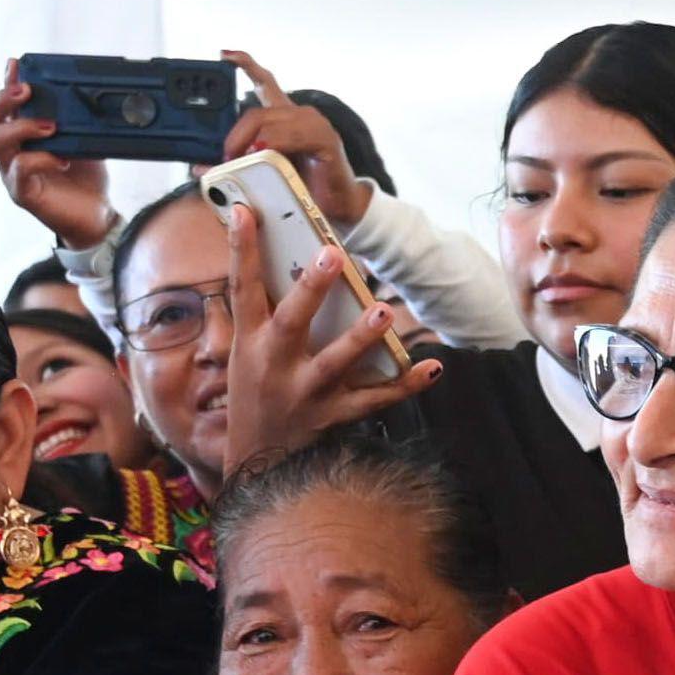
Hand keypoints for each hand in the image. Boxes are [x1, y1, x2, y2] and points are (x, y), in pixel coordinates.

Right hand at [0, 59, 118, 250]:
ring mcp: (12, 172)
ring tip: (51, 126)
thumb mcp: (82, 139)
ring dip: (22, 127)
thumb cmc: (85, 177)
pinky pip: (19, 170)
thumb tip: (78, 89)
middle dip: (2, 100)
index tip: (15, 64)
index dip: (4, 83)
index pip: (2, 105)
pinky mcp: (23, 193)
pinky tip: (62, 158)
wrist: (97, 216)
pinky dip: (41, 159)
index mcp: (20, 135)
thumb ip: (73, 117)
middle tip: (27, 90)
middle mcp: (10, 151)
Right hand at [208, 191, 434, 475]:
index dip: (241, 249)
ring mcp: (305, 393)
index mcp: (249, 343)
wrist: (257, 464)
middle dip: (312, 289)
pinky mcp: (333, 417)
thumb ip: (268, 315)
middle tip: (333, 254)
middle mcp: (274, 366)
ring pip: (336, 363)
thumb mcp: (247, 355)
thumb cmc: (256, 395)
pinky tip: (434, 367)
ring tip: (384, 312)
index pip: (242, 289)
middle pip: (292, 322)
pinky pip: (375, 400)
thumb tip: (293, 262)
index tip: (244, 211)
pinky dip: (406, 385)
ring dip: (361, 338)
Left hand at [218, 52, 375, 232]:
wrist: (336, 208)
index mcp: (284, 119)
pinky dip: (275, 142)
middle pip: (256, 112)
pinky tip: (263, 151)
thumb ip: (235, 165)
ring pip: (270, 121)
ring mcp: (314, 124)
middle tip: (225, 157)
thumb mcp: (263, 173)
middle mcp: (299, 115)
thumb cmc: (303, 187)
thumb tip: (200, 168)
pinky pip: (295, 135)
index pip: (266, 84)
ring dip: (251, 139)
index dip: (246, 64)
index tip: (225, 54)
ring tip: (241, 159)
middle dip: (235, 134)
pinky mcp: (325, 139)